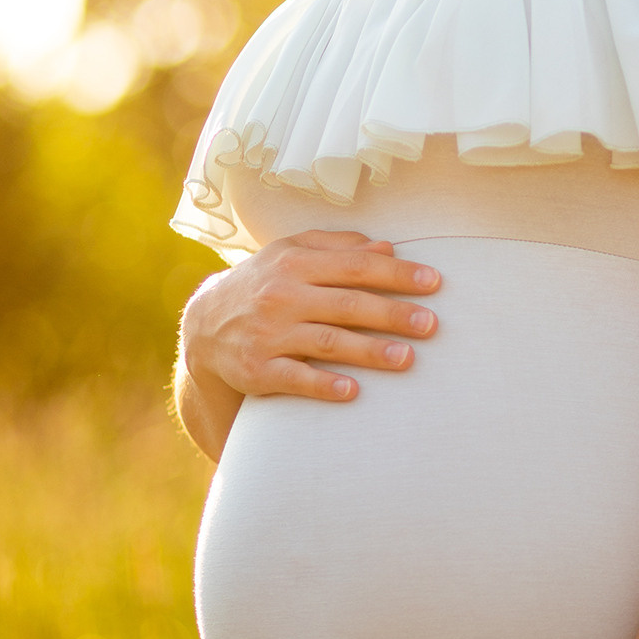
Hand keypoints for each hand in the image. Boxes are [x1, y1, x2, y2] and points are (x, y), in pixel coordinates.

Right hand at [182, 232, 440, 405]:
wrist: (204, 326)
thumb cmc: (264, 283)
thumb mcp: (291, 253)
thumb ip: (338, 247)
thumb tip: (387, 247)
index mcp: (295, 263)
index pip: (356, 266)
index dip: (397, 273)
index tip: (434, 282)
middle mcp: (282, 297)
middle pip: (347, 305)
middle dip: (392, 314)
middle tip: (431, 324)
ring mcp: (269, 335)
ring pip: (327, 342)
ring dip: (369, 351)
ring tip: (407, 359)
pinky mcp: (258, 370)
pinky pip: (295, 378)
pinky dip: (323, 385)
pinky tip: (352, 392)